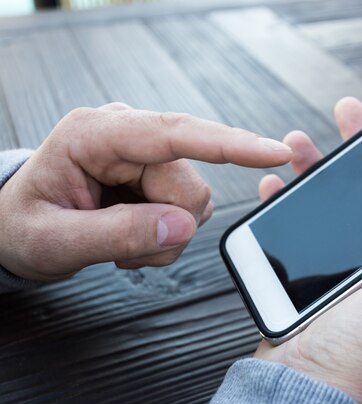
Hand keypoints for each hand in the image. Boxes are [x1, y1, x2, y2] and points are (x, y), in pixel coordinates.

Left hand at [0, 103, 291, 280]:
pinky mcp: (158, 176)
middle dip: (166, 227)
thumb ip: (117, 233)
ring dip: (166, 235)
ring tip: (122, 242)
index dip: (229, 143)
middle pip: (190, 185)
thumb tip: (183, 226)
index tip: (273, 151)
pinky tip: (132, 237)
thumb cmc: (23, 226)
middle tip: (124, 248)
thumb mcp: (55, 240)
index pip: (175, 133)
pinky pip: (189, 213)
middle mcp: (128, 136)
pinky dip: (166, 237)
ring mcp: (146, 157)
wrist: (17, 228)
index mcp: (96, 134)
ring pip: (195, 203)